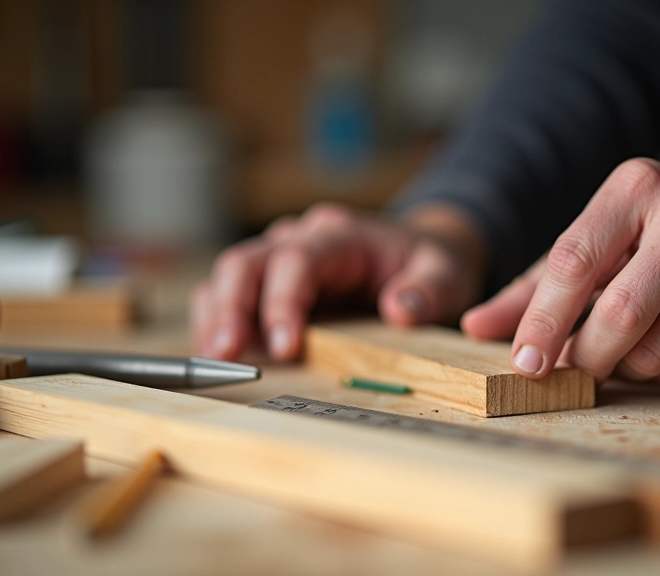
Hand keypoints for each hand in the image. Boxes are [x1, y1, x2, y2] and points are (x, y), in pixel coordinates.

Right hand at [191, 203, 485, 360]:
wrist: (419, 254)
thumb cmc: (429, 265)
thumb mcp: (446, 274)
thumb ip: (428, 291)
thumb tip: (400, 310)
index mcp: (339, 235)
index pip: (296, 261)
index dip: (282, 302)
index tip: (284, 347)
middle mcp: (299, 239)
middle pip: (245, 263)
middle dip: (230, 309)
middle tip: (225, 355)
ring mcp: (278, 258)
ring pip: (227, 278)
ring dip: (216, 320)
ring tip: (214, 363)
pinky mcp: (268, 283)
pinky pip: (228, 296)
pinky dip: (218, 324)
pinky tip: (220, 358)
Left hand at [461, 158, 659, 390]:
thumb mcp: (608, 240)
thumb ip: (539, 283)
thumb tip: (476, 326)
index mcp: (639, 189)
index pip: (574, 262)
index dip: (542, 320)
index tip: (522, 361)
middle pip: (614, 318)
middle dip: (586, 355)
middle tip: (577, 365)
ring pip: (647, 355)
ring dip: (627, 366)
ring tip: (642, 337)